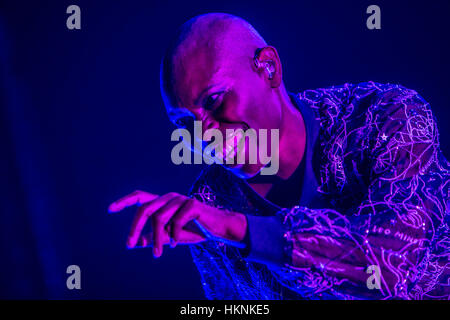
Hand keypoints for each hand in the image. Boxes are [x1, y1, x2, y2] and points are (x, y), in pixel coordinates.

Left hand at [108, 190, 246, 257]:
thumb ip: (153, 237)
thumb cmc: (194, 230)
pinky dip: (173, 236)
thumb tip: (133, 243)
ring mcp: (180, 199)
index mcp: (163, 202)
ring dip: (156, 239)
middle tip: (129, 245)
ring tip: (158, 254)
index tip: (110, 209)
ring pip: (159, 218)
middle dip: (135, 228)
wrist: (218, 229)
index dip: (124, 201)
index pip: (140, 197)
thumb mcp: (170, 236)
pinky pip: (176, 222)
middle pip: (145, 209)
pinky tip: (174, 244)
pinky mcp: (191, 204)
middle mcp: (169, 197)